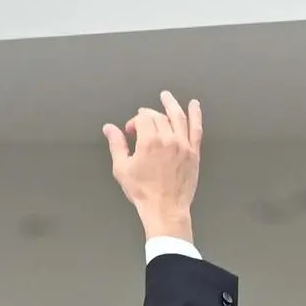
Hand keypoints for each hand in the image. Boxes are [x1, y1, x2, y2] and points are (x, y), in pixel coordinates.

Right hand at [103, 93, 203, 243]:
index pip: (143, 119)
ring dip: (171, 104)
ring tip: (166, 96)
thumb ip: (116, 145)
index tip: (130, 131)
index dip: (134, 121)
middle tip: (142, 123)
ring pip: (178, 117)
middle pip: (159, 117)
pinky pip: (196, 128)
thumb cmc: (143, 192)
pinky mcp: (194, 152)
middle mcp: (168, 140)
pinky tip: (194, 105)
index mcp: (149, 142)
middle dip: (148, 116)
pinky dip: (196, 114)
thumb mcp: (122, 169)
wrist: (165, 209)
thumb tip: (109, 128)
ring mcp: (183, 145)